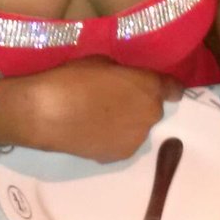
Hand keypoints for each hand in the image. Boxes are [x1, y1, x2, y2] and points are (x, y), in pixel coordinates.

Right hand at [6, 56, 180, 161]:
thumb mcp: (101, 62)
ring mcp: (135, 139)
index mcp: (149, 87)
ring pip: (137, 128)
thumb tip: (123, 82)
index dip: (167, 87)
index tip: (158, 86)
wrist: (46, 112)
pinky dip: (112, 138)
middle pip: (152, 109)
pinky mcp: (118, 156)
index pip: (174, 89)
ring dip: (126, 122)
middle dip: (139, 104)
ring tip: (98, 118)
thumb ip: (122, 74)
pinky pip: (122, 143)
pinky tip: (91, 132)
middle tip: (114, 99)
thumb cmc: (71, 78)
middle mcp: (150, 115)